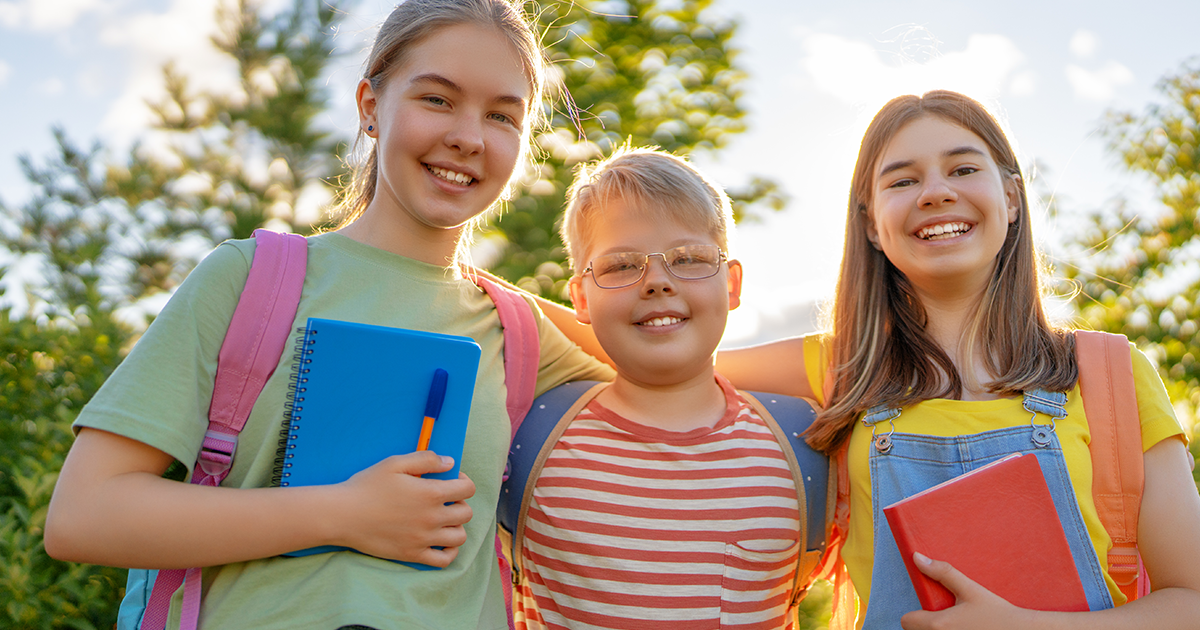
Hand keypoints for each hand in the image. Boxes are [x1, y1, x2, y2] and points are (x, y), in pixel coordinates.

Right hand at [334, 450, 475, 566]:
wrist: (342, 515)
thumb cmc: (366, 486)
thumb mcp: (395, 463)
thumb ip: (426, 459)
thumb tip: (450, 463)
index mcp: (431, 493)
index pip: (468, 489)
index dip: (464, 482)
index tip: (452, 480)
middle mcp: (432, 518)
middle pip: (466, 513)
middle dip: (460, 503)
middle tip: (446, 500)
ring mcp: (423, 539)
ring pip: (460, 537)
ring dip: (457, 526)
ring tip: (444, 520)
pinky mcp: (412, 555)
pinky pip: (444, 560)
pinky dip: (450, 552)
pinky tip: (441, 541)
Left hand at [900, 553, 1035, 629]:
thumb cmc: (997, 612)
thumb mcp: (970, 589)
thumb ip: (943, 573)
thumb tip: (917, 557)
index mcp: (939, 624)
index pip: (907, 621)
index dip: (915, 614)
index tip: (929, 610)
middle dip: (925, 624)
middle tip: (946, 617)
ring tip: (958, 624)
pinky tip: (966, 629)